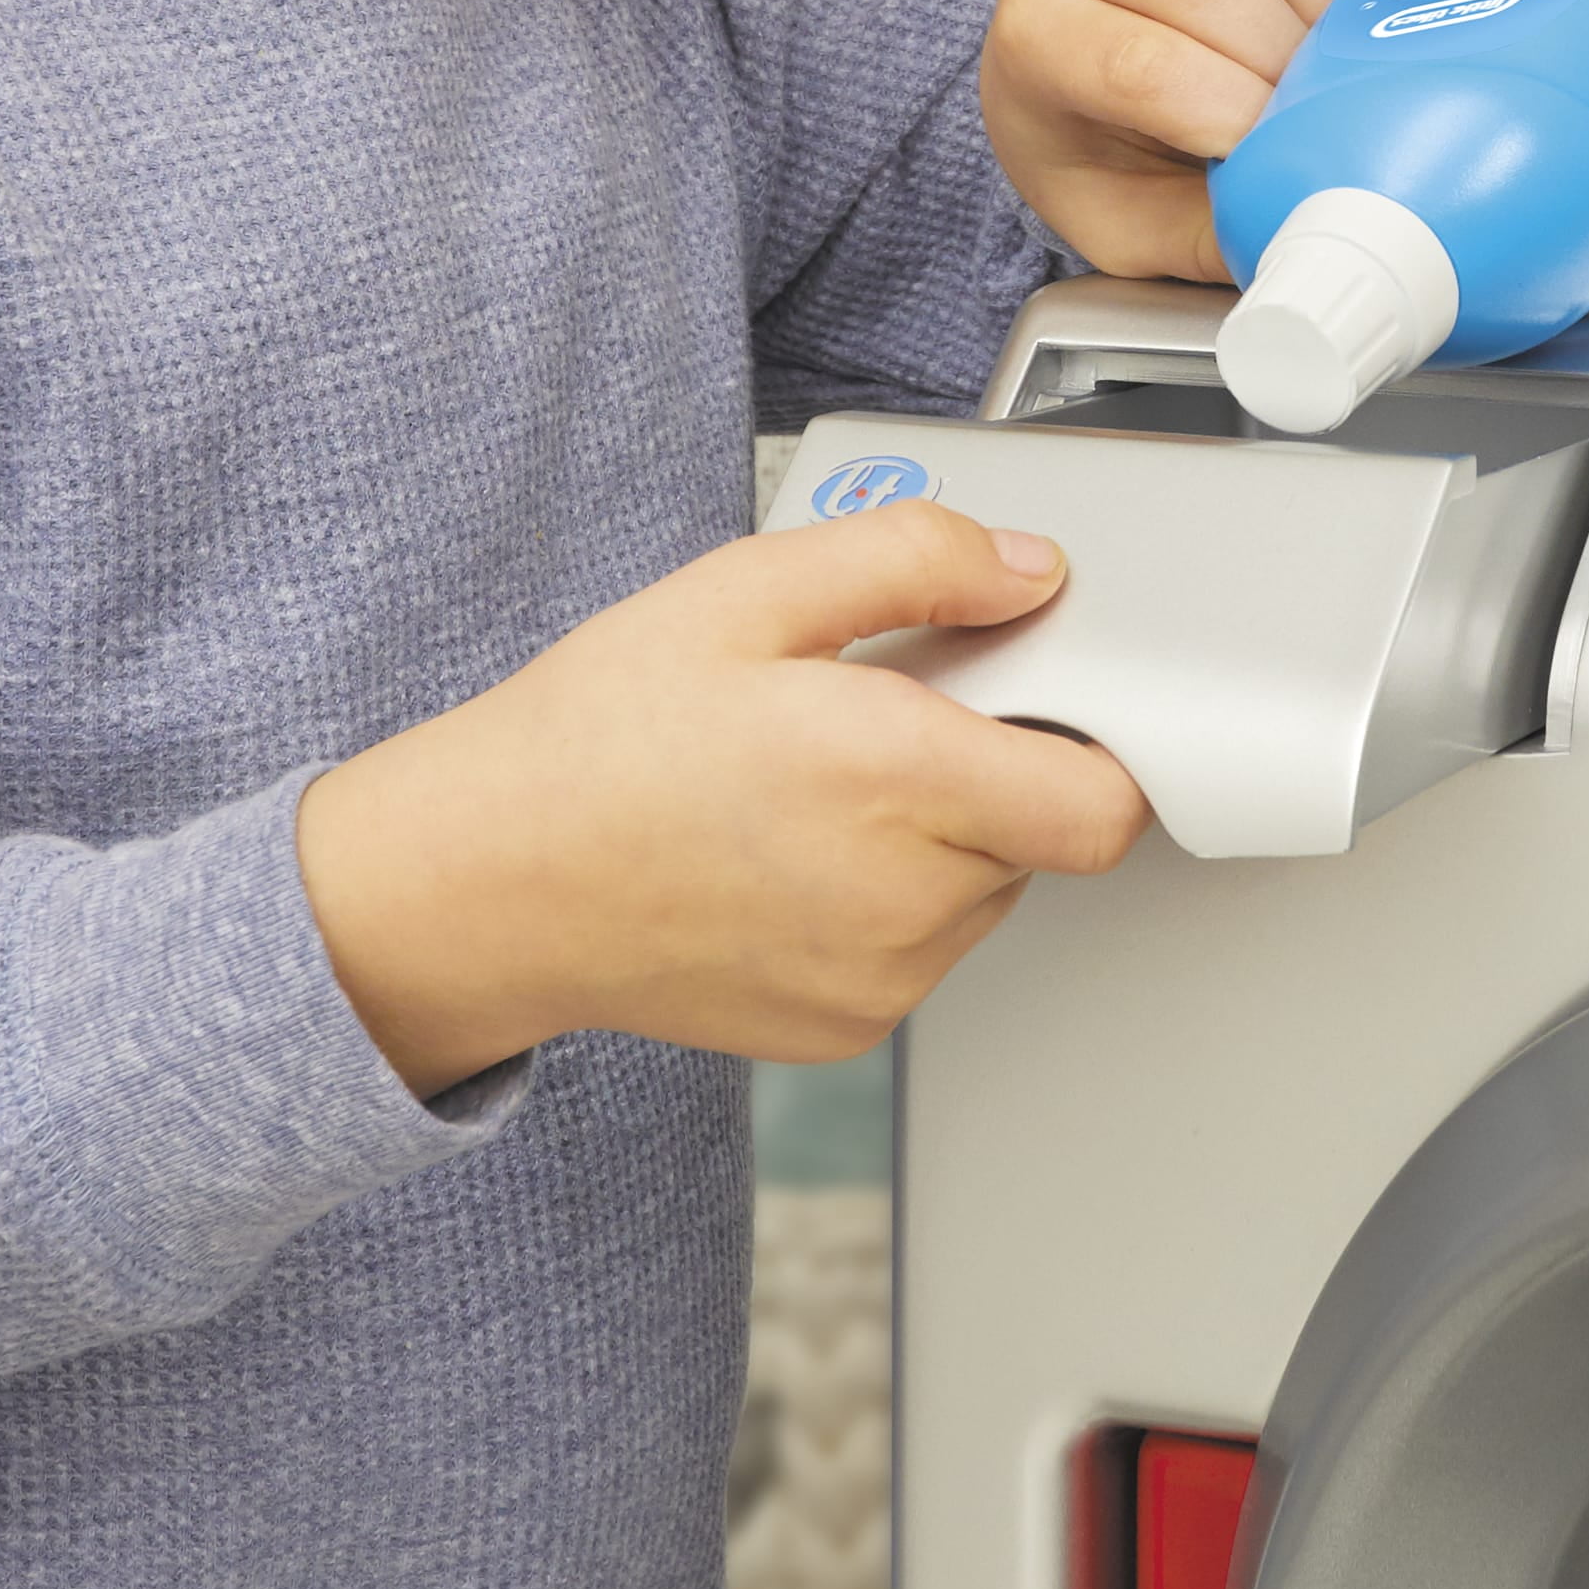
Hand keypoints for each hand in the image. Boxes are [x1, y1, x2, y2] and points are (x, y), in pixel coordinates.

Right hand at [296, 500, 1154, 1091]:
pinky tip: (795, 853)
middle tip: (885, 718)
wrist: (483, 885)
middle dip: (998, 769)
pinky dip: (892, 899)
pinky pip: (923, 950)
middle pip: (1047, 837)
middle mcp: (902, 895)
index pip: (1104, 804)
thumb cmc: (596, 739)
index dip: (1103, 746)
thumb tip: (1027, 569)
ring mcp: (877, 978)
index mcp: (893, 776)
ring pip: (987, 892)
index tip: (1052, 700)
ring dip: (945, 836)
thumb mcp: (745, 592)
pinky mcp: (845, 1029)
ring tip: (822, 787)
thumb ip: (910, 560)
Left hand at [982, 0, 1361, 277]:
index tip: (1280, 150)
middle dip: (1287, 56)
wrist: (1073, 55)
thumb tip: (1306, 237)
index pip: (1142, 64)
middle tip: (1317, 105)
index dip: (1235, 115)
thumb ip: (1212, 235)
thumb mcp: (1132, 227)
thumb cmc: (1103, 140)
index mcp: (1032, 31)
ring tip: (1322, 46)